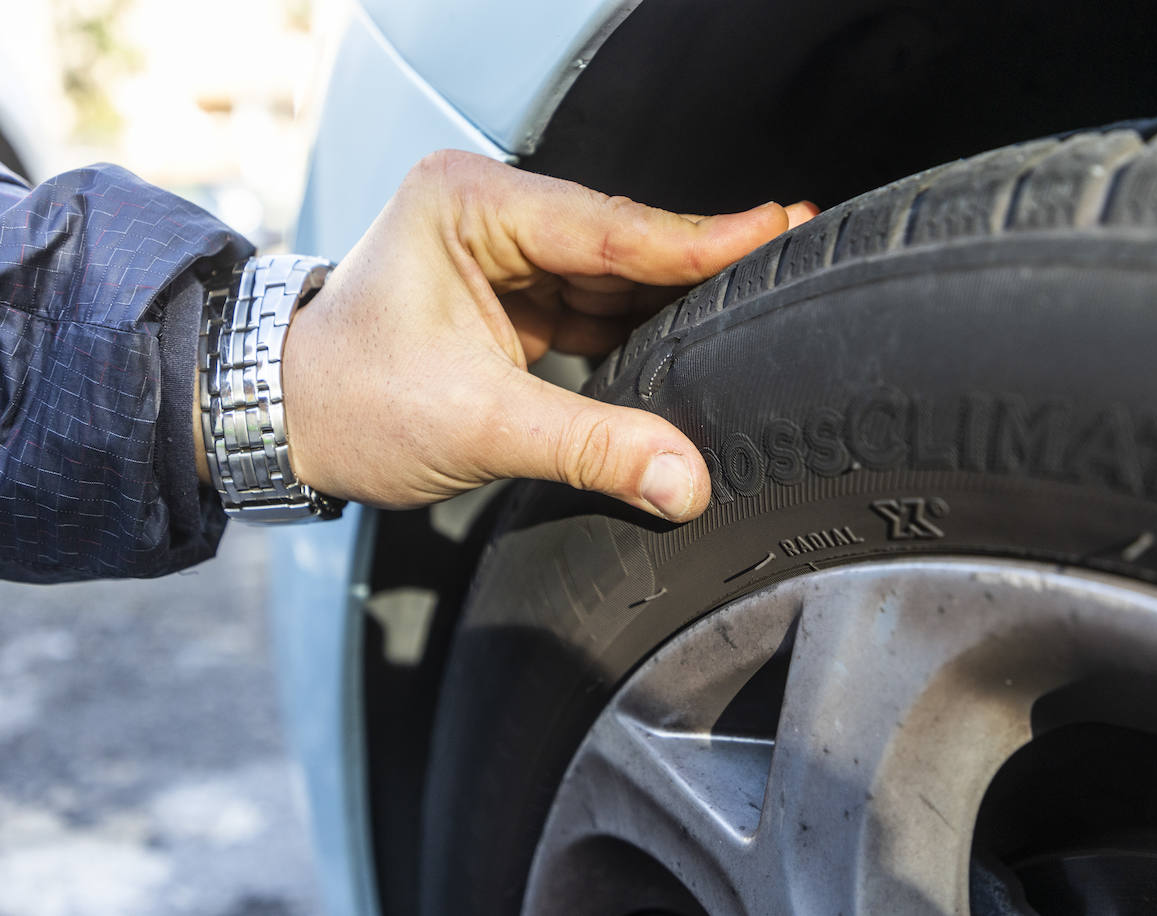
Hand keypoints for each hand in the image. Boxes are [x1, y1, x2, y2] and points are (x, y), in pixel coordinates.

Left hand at [212, 151, 814, 519]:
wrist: (281, 422)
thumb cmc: (346, 402)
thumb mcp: (477, 425)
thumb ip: (590, 447)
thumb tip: (684, 479)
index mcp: (470, 205)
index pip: (608, 227)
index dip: (698, 240)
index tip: (776, 229)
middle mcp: (491, 213)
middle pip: (622, 242)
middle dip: (699, 264)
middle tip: (789, 256)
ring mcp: (504, 252)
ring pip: (615, 274)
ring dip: (674, 301)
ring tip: (753, 309)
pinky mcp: (513, 294)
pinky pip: (596, 305)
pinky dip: (639, 330)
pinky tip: (692, 341)